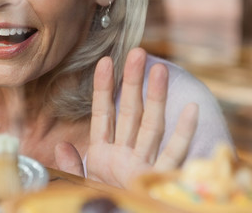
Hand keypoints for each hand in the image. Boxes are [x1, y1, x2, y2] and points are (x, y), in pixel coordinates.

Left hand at [55, 47, 198, 187]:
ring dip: (155, 98)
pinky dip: (183, 133)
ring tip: (159, 69)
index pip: (103, 113)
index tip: (104, 62)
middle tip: (137, 53)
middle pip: (129, 111)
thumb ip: (72, 165)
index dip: (103, 88)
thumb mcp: (82, 183)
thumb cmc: (103, 198)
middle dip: (132, 83)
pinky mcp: (157, 177)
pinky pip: (173, 153)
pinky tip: (190, 109)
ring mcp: (142, 162)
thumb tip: (61, 144)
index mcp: (104, 153)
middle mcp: (125, 152)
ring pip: (151, 124)